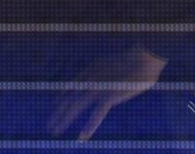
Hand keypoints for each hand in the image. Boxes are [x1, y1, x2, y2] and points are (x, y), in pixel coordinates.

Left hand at [48, 45, 166, 140]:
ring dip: (64, 119)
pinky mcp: (110, 95)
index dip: (61, 97)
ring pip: (76, 105)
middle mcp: (91, 78)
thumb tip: (108, 79)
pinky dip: (90, 125)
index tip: (55, 107)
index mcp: (92, 70)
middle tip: (50, 125)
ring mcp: (99, 87)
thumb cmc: (136, 61)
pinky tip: (83, 135)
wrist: (144, 59)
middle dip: (58, 112)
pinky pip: (97, 113)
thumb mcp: (117, 65)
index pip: (70, 85)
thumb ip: (108, 73)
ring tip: (56, 130)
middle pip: (69, 97)